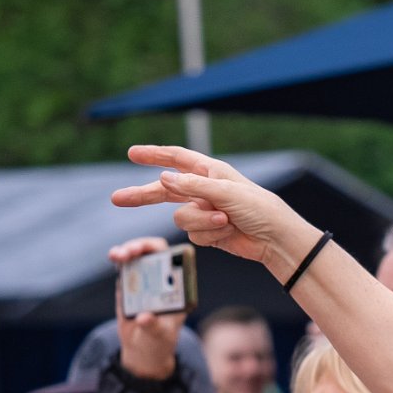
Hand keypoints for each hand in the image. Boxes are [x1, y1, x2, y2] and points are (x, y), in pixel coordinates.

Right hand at [109, 236, 186, 380]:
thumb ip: (153, 326)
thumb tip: (144, 318)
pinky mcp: (127, 282)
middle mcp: (160, 277)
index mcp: (176, 286)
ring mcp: (143, 278)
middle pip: (153, 253)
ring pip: (136, 255)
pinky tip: (113, 256)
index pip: (175, 260)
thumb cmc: (159, 339)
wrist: (141, 346)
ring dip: (126, 250)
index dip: (167, 252)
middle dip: (141, 247)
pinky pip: (123, 266)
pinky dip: (118, 258)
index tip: (157, 254)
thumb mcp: (160, 335)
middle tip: (129, 252)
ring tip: (116, 255)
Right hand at [110, 145, 317, 278]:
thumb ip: (192, 187)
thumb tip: (163, 179)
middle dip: (143, 196)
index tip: (132, 153)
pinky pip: (194, 234)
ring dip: (203, 221)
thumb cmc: (258, 208)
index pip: (176, 158)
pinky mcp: (208, 232)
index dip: (154, 155)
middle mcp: (204, 189)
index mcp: (210, 171)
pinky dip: (210, 235)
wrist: (275, 238)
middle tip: (117, 198)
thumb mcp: (225, 192)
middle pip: (164, 191)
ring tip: (226, 221)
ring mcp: (204, 212)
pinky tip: (228, 232)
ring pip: (182, 218)